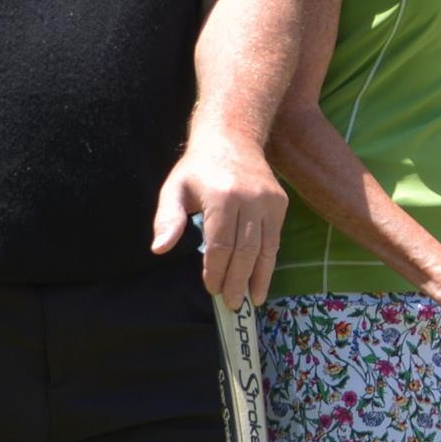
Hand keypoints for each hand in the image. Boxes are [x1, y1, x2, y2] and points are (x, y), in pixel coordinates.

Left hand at [152, 127, 287, 308]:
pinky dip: (269, 261)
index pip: (221, 244)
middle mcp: (250, 199)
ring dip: (259, 277)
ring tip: (252, 299)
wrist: (232, 138)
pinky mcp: (280, 203)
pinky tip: (262, 278)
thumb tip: (160, 248)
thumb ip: (167, 219)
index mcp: (222, 196)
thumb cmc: (198, 169)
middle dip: (238, 280)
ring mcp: (268, 201)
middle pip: (245, 250)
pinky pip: (275, 238)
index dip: (216, 271)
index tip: (212, 289)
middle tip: (232, 303)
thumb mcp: (174, 189)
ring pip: (265, 247)